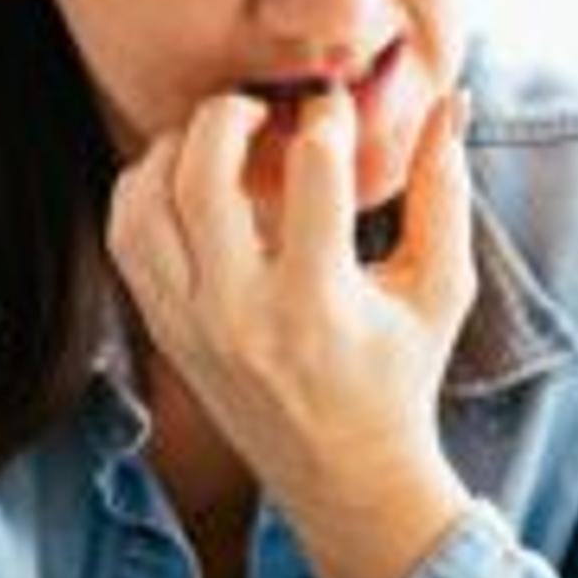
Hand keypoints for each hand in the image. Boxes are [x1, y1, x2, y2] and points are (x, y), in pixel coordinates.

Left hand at [104, 0, 480, 577]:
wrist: (342, 475)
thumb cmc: (400, 374)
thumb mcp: (441, 289)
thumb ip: (444, 192)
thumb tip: (451, 102)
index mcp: (319, 301)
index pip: (311, 172)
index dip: (326, 117)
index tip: (335, 106)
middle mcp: (242, 313)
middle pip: (202, 176)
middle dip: (230, 114)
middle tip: (262, 109)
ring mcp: (192, 324)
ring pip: (145, 202)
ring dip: (176, 150)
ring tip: (220, 142)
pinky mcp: (166, 330)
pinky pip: (126, 238)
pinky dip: (145, 191)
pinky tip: (187, 181)